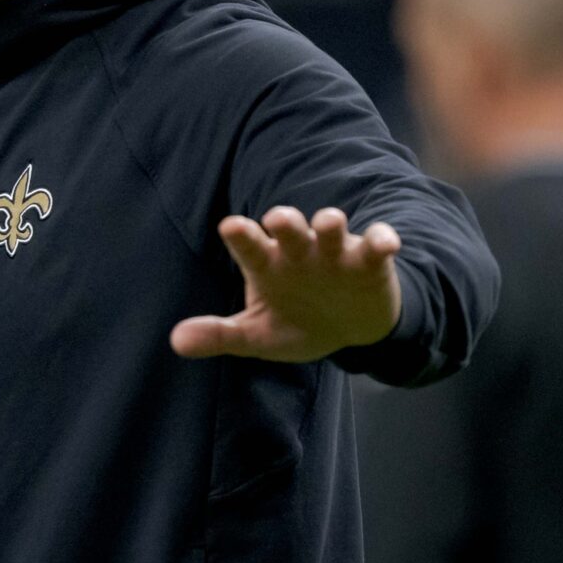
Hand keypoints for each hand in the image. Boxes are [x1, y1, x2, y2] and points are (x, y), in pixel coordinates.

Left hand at [170, 206, 403, 363]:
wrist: (350, 329)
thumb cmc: (297, 321)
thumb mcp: (258, 335)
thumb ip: (220, 335)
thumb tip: (176, 342)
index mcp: (268, 264)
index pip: (250, 246)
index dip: (242, 236)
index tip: (231, 226)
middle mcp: (300, 251)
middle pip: (290, 228)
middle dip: (286, 222)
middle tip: (278, 220)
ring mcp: (336, 253)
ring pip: (332, 228)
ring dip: (331, 223)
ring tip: (329, 223)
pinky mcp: (370, 261)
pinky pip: (377, 244)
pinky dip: (382, 240)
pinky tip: (387, 244)